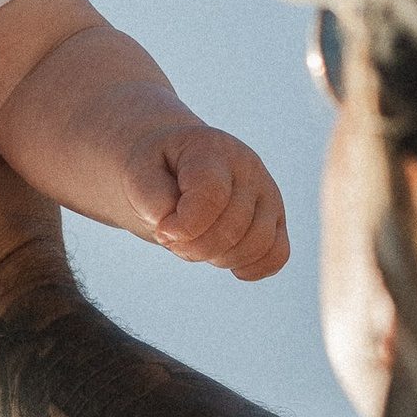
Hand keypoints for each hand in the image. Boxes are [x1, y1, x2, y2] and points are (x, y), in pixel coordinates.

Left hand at [121, 120, 288, 279]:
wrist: (175, 166)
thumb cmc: (158, 171)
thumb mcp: (138, 173)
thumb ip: (150, 198)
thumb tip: (174, 228)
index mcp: (212, 149)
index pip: (212, 197)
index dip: (185, 227)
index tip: (163, 230)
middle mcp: (248, 167)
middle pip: (234, 227)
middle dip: (195, 247)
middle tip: (173, 239)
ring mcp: (267, 193)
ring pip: (258, 244)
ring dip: (219, 258)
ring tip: (196, 244)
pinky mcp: (276, 219)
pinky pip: (278, 254)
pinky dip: (251, 268)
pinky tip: (223, 259)